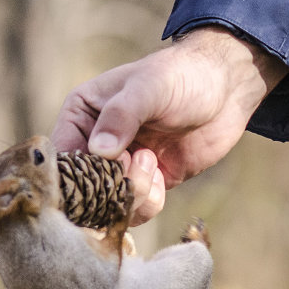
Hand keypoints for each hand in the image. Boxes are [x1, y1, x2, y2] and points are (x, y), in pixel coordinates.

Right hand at [51, 26, 287, 224]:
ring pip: (108, 207)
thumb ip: (122, 115)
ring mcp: (119, 168)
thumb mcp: (149, 87)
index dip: (76, 174)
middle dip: (110, 187)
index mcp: (81, 116)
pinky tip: (163, 176)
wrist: (226, 89)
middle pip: (84, 190)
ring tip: (153, 164)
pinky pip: (135, 212)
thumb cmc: (183, 76)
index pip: (62, 157)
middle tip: (141, 162)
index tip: (105, 171)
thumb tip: (99, 150)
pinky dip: (149, 203)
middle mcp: (94, 145)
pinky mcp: (144, 185)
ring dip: (132, 197)